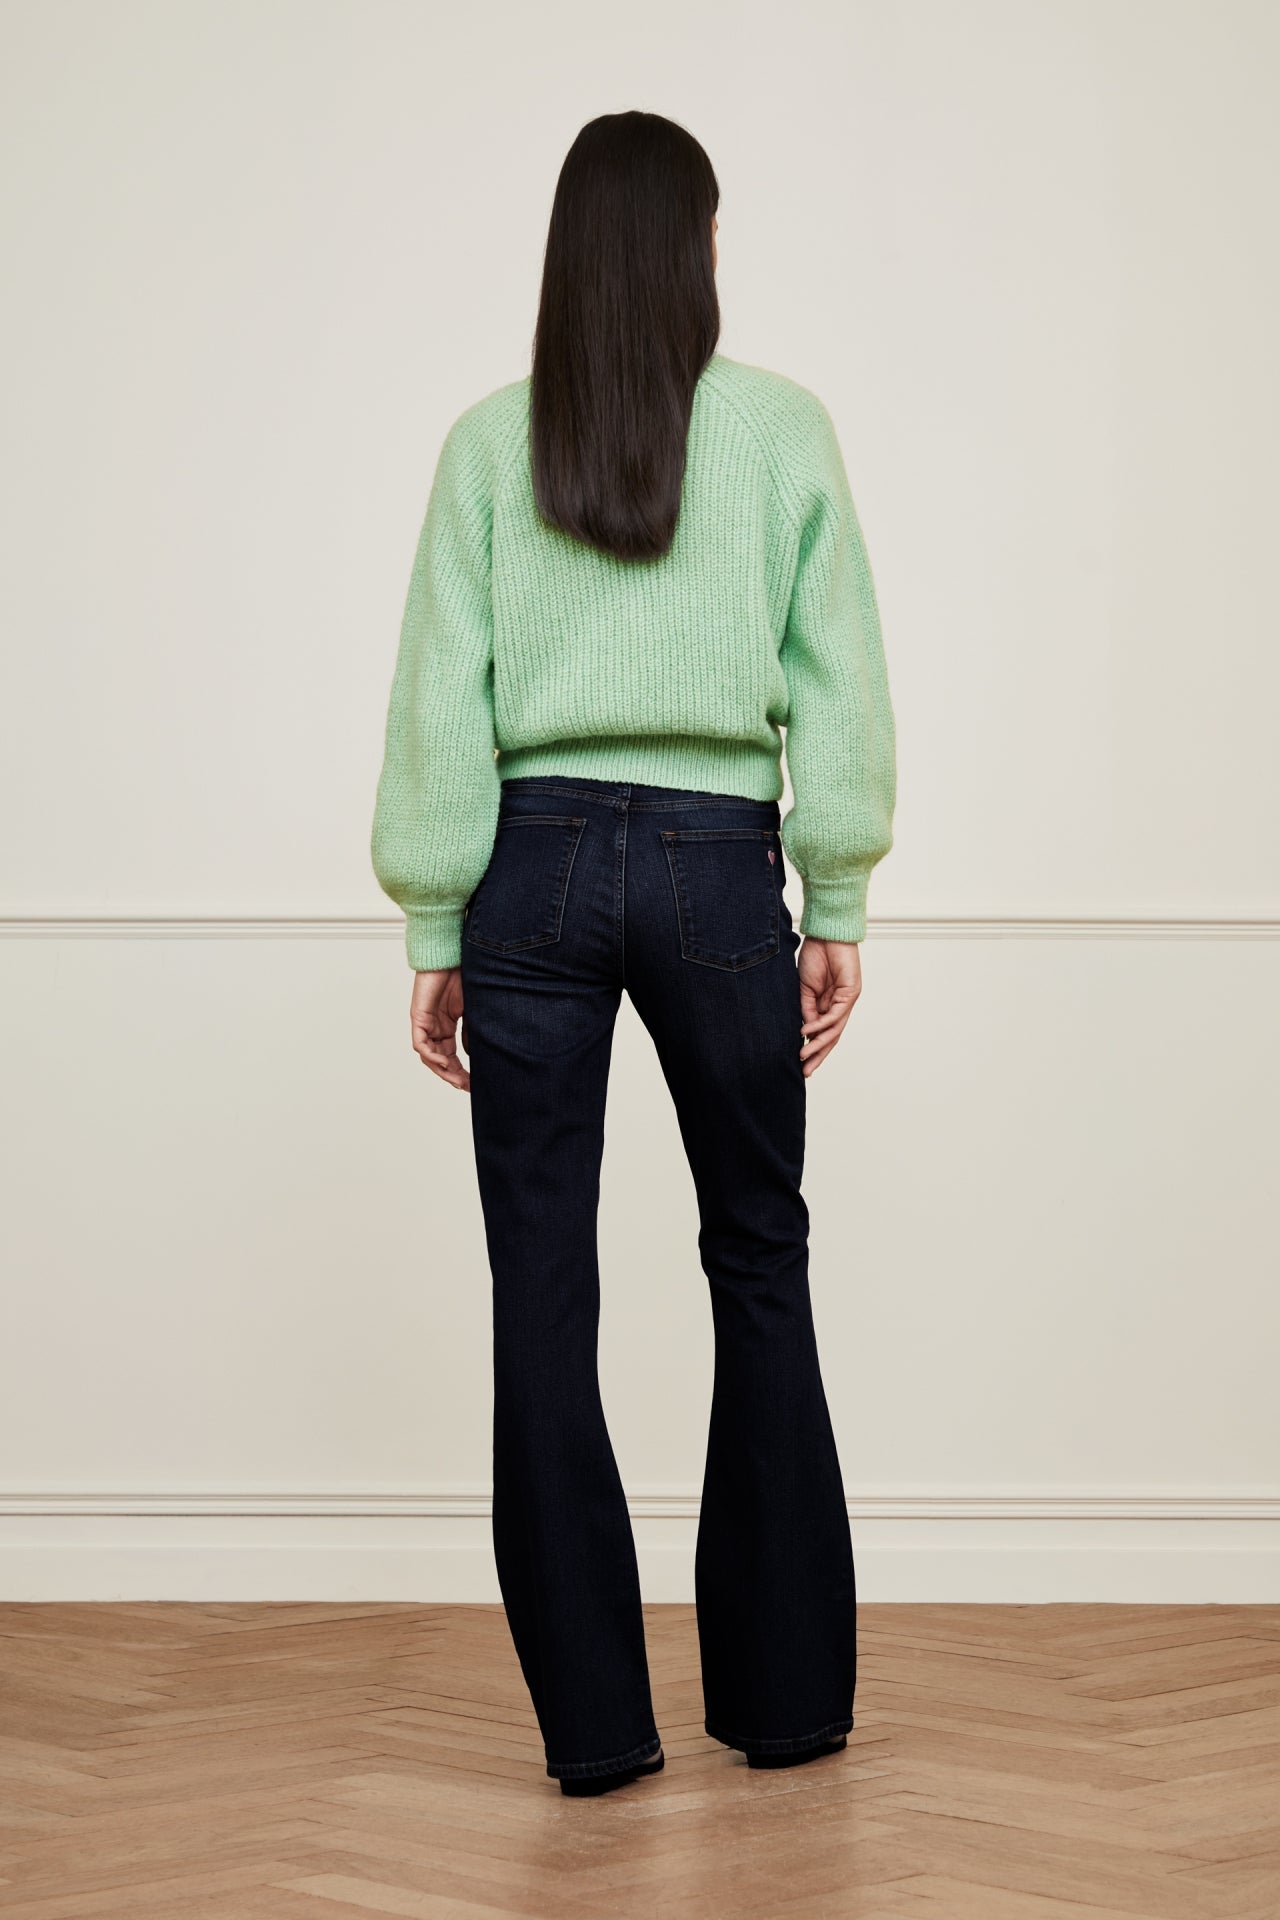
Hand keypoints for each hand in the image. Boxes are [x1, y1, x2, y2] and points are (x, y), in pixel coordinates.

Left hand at [410, 967, 469, 1091]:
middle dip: (453, 1075)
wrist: (452, 955)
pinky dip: (431, 1056)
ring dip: (442, 1070)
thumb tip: (471, 1053)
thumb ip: (471, 1031)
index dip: (460, 1071)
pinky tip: (444, 1063)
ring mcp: (425, 1022)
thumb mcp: (472, 1009)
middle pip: (439, 1059)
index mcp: (446, 1025)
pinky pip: (421, 1044)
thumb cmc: (463, 975)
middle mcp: (434, 1026)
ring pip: (429, 1056)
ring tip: (457, 1081)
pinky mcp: (418, 1017)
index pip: (451, 1055)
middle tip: (466, 1087)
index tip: (472, 1083)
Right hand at [797, 938, 861, 1075]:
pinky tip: (807, 1032)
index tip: (799, 1062)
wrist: (826, 933)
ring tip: (804, 1057)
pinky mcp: (851, 993)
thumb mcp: (804, 988)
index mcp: (828, 1004)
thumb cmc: (815, 955)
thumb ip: (805, 1008)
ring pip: (834, 1030)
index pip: (823, 1032)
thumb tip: (804, 1031)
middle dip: (818, 1056)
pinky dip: (820, 1025)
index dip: (813, 1048)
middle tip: (806, 1073)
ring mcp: (847, 1000)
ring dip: (819, 1045)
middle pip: (831, 1037)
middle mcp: (840, 1005)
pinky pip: (835, 1015)